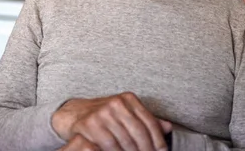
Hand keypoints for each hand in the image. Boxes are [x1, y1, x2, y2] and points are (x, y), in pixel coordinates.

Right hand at [52, 92, 172, 150]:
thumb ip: (146, 120)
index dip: (158, 140)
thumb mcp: (127, 114)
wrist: (76, 113)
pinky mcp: (90, 123)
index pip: (150, 122)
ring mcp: (103, 113)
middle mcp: (117, 103)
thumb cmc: (107, 116)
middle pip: (139, 133)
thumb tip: (169, 127)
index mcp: (129, 99)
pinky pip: (109, 145)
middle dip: (147, 150)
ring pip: (125, 141)